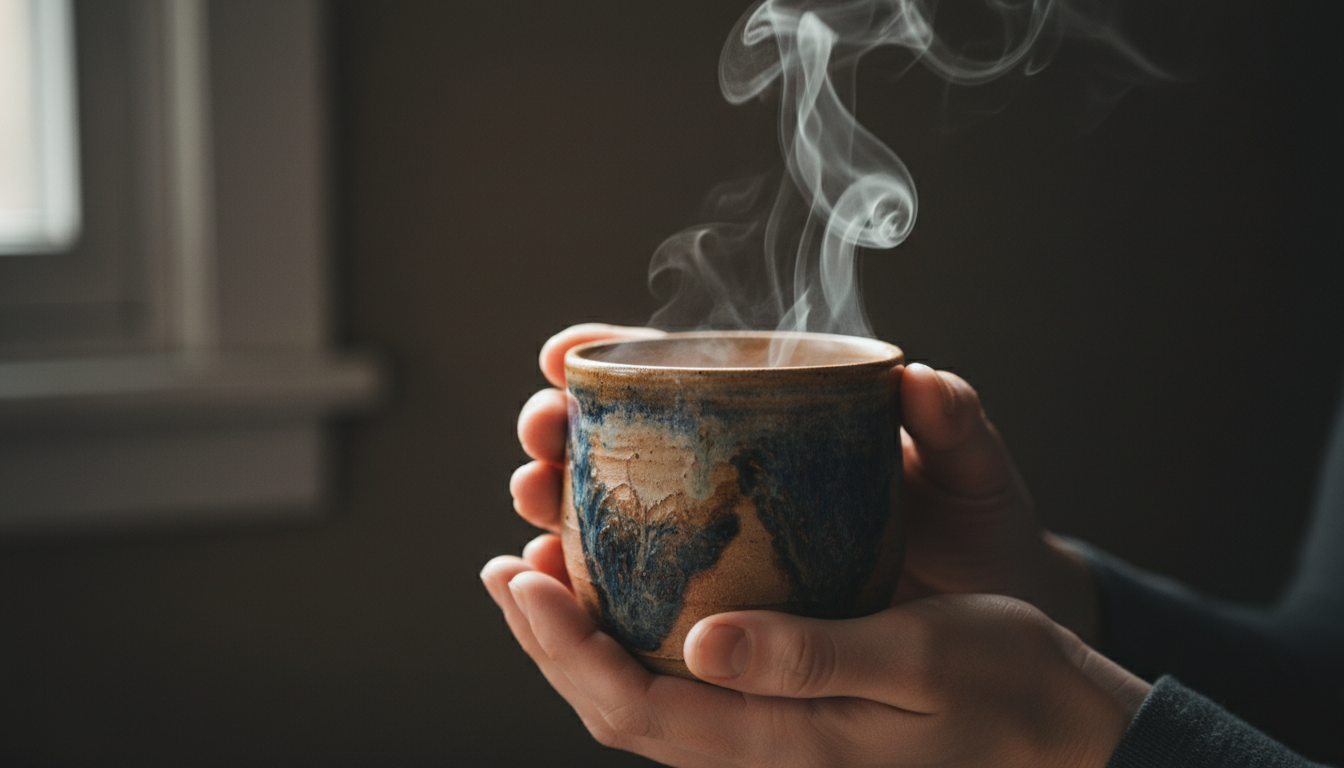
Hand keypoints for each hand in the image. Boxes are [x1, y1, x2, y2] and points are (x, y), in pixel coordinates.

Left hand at [481, 536, 1149, 767]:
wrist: (1060, 734)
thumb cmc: (1004, 688)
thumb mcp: (919, 660)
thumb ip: (811, 659)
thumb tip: (704, 643)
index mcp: (781, 741)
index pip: (639, 707)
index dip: (566, 649)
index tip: (521, 578)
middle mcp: (759, 749)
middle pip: (619, 709)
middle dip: (550, 642)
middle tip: (506, 567)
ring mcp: (769, 738)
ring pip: (644, 698)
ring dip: (583, 641)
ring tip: (540, 574)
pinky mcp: (785, 713)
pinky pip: (684, 686)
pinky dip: (635, 640)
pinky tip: (629, 595)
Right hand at [512, 324, 1098, 641]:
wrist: (989, 613)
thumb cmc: (978, 528)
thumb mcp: (972, 475)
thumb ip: (957, 427)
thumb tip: (924, 380)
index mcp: (779, 416)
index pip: (679, 371)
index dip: (610, 356)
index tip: (561, 354)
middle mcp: (734, 470)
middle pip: (621, 439)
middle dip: (559, 432)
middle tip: (538, 441)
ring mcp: (722, 540)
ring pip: (616, 514)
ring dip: (559, 509)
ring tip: (534, 516)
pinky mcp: (724, 606)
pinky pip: (644, 592)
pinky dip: (595, 588)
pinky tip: (564, 590)